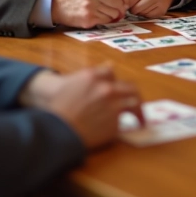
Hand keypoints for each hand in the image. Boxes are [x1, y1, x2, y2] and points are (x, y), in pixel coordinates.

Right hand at [19, 66, 142, 150]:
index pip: (111, 73)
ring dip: (137, 112)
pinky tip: (113, 130)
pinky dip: (118, 126)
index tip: (118, 87)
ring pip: (134, 105)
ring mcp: (113, 107)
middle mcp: (107, 89)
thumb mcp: (71, 83)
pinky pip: (121, 124)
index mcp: (93, 77)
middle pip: (131, 88)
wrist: (56, 131)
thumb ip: (94, 75)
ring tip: (139, 120)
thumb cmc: (58, 108)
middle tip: (137, 104)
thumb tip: (111, 65)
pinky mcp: (115, 125)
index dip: (114, 81)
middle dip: (135, 95)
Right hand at [52, 0, 129, 27]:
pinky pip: (106, 20)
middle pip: (118, 2)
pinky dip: (107, 20)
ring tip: (108, 12)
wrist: (56, 4)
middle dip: (122, 7)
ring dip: (115, 14)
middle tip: (120, 9)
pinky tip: (101, 16)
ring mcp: (90, 7)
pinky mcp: (88, 19)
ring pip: (114, 13)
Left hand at [125, 0, 174, 17]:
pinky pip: (147, 16)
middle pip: (136, 8)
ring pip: (141, 13)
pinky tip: (146, 6)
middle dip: (132, 6)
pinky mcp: (162, 11)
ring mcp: (161, 2)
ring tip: (140, 3)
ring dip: (138, 10)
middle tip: (133, 1)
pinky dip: (144, 13)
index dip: (126, 0)